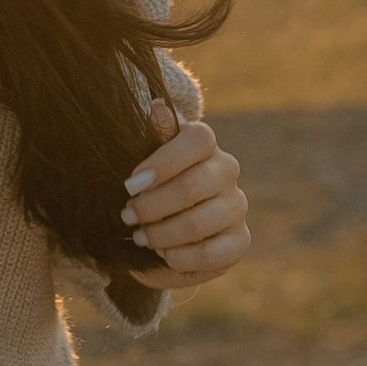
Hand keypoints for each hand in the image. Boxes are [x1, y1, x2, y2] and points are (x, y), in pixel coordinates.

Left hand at [118, 99, 249, 289]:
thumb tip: (157, 107)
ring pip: (199, 223)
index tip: (129, 185)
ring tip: (141, 237)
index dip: (162, 163)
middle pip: (192, 186)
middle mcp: (227, 170)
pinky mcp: (240, 241)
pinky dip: (179, 258)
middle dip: (152, 206)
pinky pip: (211, 254)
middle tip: (127, 216)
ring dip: (161, 235)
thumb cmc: (153, 182)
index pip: (196, 141)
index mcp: (204, 142)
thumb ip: (152, 137)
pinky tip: (162, 254)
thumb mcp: (145, 158)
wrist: (168, 221)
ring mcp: (237, 206)